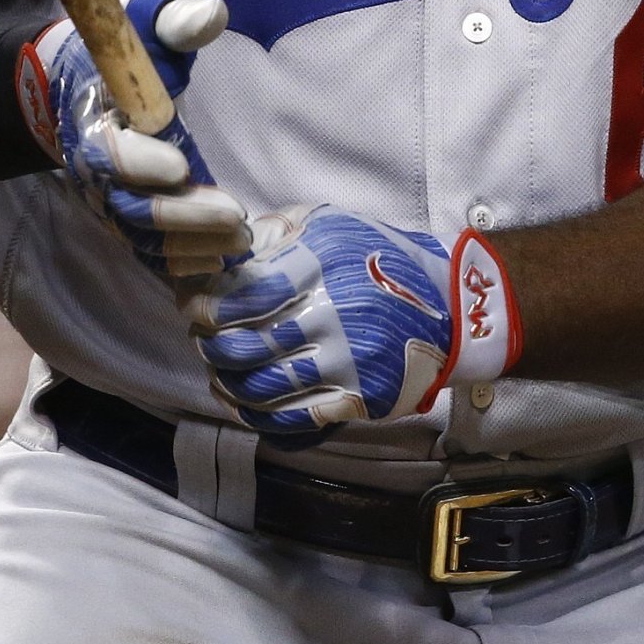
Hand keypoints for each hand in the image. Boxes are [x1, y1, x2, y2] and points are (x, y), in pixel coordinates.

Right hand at [18, 0, 249, 280]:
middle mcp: (95, 169)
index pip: (111, 151)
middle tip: (233, 217)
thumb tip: (214, 14)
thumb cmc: (121, 51)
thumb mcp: (145, 20)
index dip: (141, 162)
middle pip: (131, 206)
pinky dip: (179, 263)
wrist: (75, 85)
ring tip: (238, 242)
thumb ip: (176, 19)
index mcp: (95, 118)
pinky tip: (218, 263)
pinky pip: (147, 252)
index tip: (181, 167)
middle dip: (182, 217)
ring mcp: (107, 199)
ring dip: (190, 246)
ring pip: (142, 237)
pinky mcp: (124, 218)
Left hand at [189, 205, 520, 433]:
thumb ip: (278, 234)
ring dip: (228, 384)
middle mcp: (333, 315)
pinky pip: (293, 419)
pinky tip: (245, 402)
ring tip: (218, 372)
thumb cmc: (380, 258)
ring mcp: (346, 362)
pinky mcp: (358, 398)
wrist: (449, 306)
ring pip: (262, 388)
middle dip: (212, 346)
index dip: (210, 307)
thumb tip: (224, 254)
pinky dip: (258, 416)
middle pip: (247, 346)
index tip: (194, 308)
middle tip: (203, 340)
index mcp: (323, 267)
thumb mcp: (331, 225)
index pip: (247, 296)